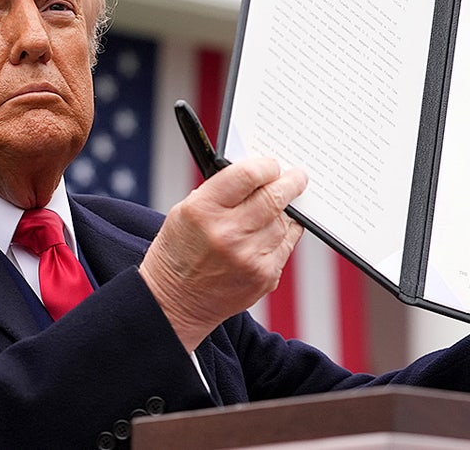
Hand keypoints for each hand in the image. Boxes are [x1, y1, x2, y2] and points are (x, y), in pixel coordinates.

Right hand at [138, 157, 307, 351]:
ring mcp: (249, 258)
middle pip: (274, 197)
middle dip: (291, 182)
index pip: (247, 175)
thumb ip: (219, 191)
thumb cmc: (178, 253)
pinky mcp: (264, 277)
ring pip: (284, 221)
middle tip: (297, 176)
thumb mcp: (184, 212)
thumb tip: (255, 174)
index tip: (272, 164)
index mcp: (203, 210)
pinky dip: (283, 233)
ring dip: (285, 210)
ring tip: (280, 206)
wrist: (173, 304)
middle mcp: (228, 234)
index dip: (266, 166)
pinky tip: (275, 230)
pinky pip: (286, 244)